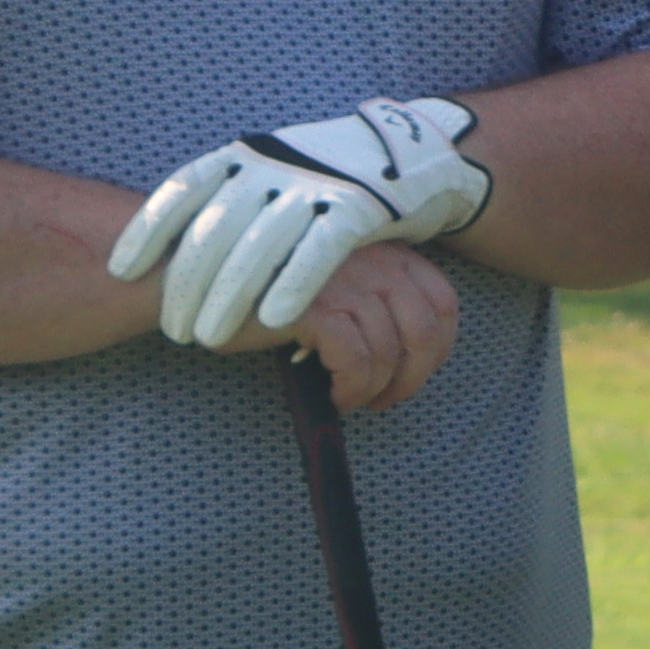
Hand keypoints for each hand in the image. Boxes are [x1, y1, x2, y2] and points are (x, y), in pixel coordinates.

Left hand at [111, 99, 491, 348]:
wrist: (410, 155)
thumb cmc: (324, 180)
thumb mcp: (269, 177)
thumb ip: (229, 205)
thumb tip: (174, 247)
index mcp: (244, 157)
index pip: (185, 188)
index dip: (150, 229)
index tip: (121, 270)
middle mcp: (273, 166)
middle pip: (217, 228)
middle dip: (188, 283)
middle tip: (172, 329)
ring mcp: (315, 184)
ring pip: (261, 245)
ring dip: (230, 295)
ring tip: (207, 339)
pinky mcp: (355, 208)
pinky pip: (319, 252)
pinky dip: (294, 285)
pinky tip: (274, 322)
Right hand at [288, 238, 461, 413]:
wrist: (206, 276)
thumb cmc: (273, 286)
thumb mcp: (339, 279)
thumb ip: (375, 298)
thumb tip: (406, 357)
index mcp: (385, 249)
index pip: (443, 302)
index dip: (439, 348)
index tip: (417, 372)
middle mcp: (372, 259)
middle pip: (424, 332)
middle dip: (412, 378)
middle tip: (386, 399)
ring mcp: (344, 280)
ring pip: (386, 352)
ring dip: (374, 389)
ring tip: (352, 399)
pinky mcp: (313, 304)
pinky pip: (354, 360)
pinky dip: (351, 388)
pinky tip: (335, 396)